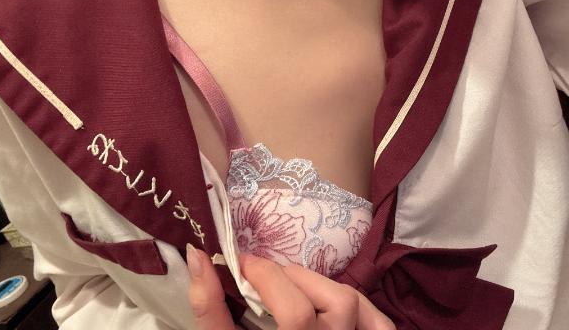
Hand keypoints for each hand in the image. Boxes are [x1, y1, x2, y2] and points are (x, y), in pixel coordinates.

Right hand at [186, 244, 395, 329]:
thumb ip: (210, 310)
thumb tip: (199, 256)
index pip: (295, 314)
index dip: (266, 276)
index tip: (240, 265)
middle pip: (335, 304)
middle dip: (291, 276)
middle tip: (260, 275)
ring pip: (354, 305)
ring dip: (319, 284)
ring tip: (288, 286)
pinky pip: (380, 325)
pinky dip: (361, 307)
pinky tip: (331, 304)